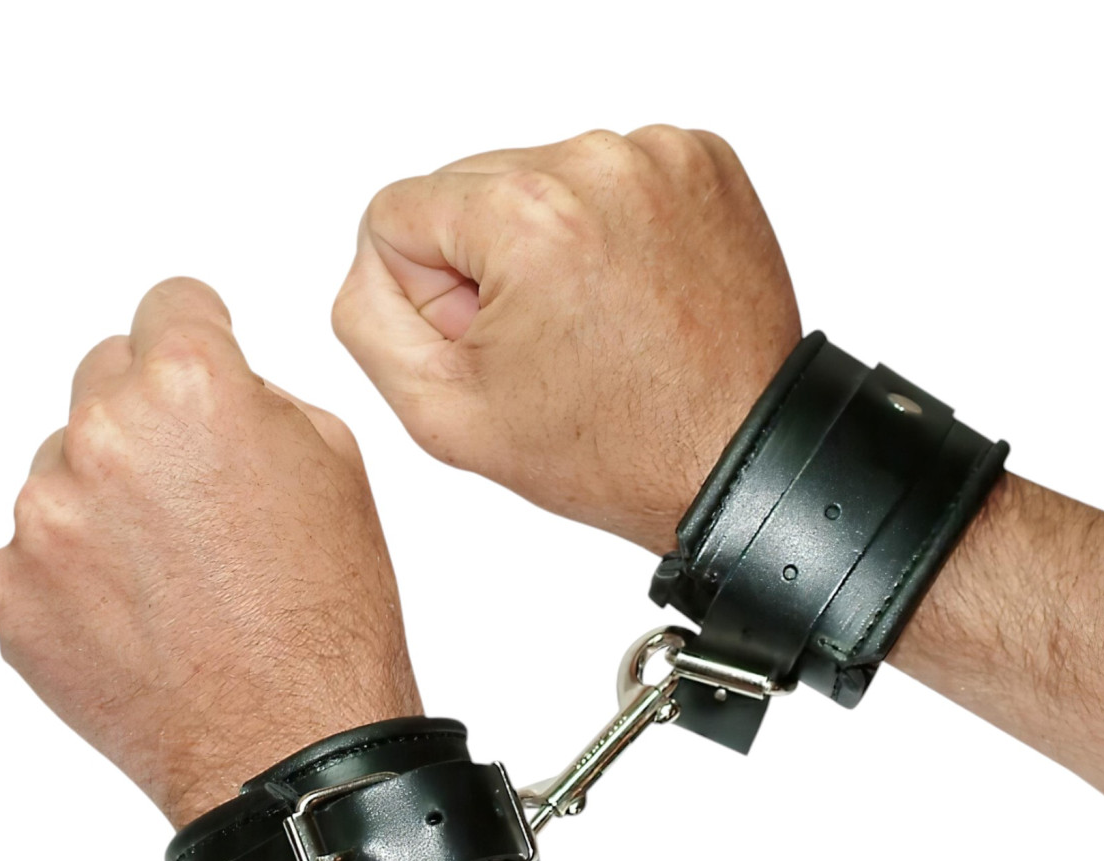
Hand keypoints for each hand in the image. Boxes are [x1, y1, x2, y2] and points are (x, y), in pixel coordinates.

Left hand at [0, 278, 420, 828]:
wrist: (289, 746)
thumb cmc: (327, 625)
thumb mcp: (340, 472)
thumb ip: (264, 404)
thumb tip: (224, 395)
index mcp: (192, 390)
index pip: (170, 305)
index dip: (200, 336)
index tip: (200, 357)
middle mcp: (104, 438)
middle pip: (105, 380)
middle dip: (152, 421)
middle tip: (204, 496)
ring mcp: (44, 519)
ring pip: (67, 471)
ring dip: (111, 502)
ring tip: (181, 575)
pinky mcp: (11, 591)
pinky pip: (37, 552)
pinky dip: (80, 575)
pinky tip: (147, 616)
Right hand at [332, 126, 802, 553]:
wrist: (734, 461)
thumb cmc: (615, 451)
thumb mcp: (444, 415)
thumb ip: (368, 316)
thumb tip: (378, 260)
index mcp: (525, 214)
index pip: (398, 214)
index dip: (430, 297)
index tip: (493, 345)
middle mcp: (597, 164)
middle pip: (472, 190)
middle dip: (491, 267)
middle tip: (552, 345)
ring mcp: (661, 157)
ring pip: (541, 182)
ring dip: (551, 246)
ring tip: (600, 323)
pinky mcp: (704, 162)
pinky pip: (610, 180)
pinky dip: (612, 233)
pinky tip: (635, 296)